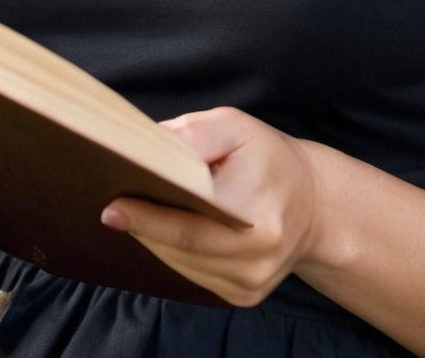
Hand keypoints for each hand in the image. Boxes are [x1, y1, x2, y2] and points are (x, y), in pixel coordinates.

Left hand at [100, 106, 318, 306]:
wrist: (312, 202)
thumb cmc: (269, 158)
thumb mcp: (236, 128)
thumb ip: (194, 134)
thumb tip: (150, 147)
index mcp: (257, 216)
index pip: (188, 225)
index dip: (146, 217)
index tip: (111, 206)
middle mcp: (256, 259)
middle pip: (180, 249)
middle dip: (143, 226)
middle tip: (111, 204)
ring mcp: (250, 284)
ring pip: (182, 266)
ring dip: (154, 240)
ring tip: (135, 211)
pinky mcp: (243, 296)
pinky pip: (193, 276)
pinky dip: (173, 253)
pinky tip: (163, 229)